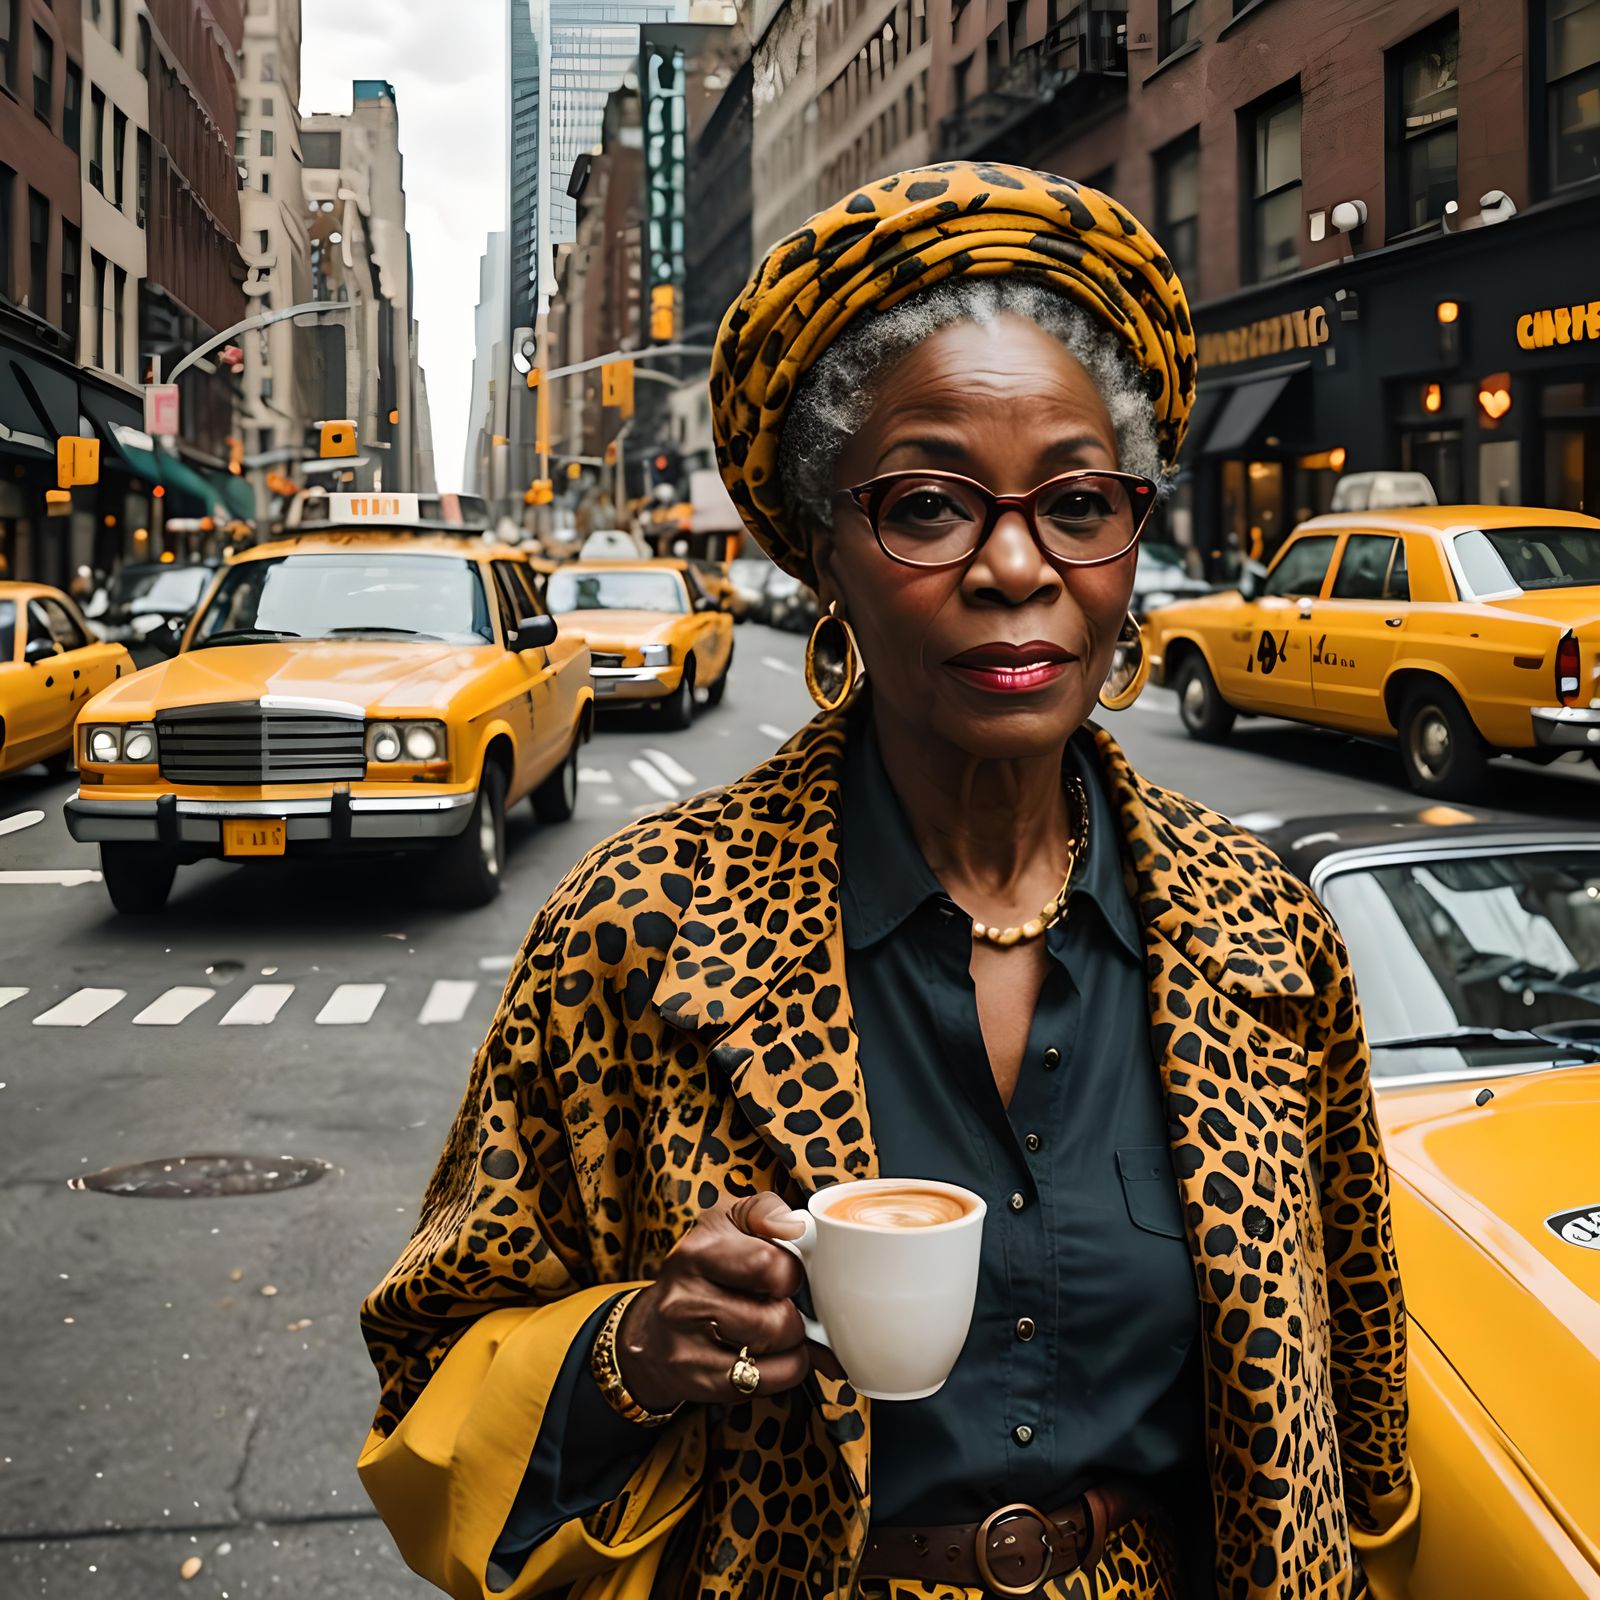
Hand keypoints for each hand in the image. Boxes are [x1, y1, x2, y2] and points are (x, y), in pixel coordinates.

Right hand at [614, 1193, 823, 1410]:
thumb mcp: (724, 1223)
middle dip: (796, 1314)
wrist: (651, 1334)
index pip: (769, 1263)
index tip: (785, 1276)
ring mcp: (687, 1344)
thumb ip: (764, 1211)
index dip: (792, 1273)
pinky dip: (786, 1370)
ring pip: (775, 1347)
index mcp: (696, 1251)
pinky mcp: (697, 1381)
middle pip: (777, 1315)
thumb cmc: (702, 1272)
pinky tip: (773, 1357)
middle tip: (784, 1307)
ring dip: (793, 1342)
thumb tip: (798, 1225)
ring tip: (777, 1330)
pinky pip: (767, 1380)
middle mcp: (685, 1297)